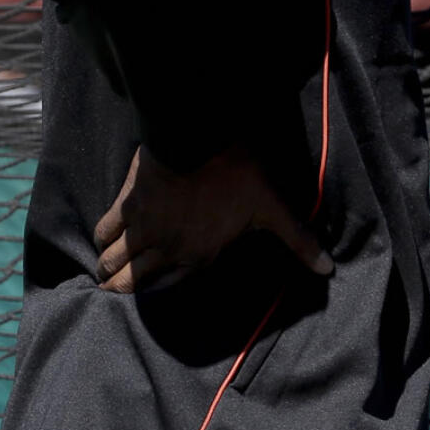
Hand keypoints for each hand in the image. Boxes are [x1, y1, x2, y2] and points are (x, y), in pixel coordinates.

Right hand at [94, 145, 333, 292]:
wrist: (199, 137)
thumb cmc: (239, 174)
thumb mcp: (273, 208)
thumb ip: (298, 241)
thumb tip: (328, 269)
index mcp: (199, 256)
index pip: (168, 288)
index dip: (158, 292)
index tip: (152, 293)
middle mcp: (165, 249)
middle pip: (131, 281)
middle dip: (123, 287)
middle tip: (117, 288)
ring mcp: (141, 228)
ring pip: (112, 261)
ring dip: (109, 268)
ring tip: (107, 271)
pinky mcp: (126, 204)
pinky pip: (104, 230)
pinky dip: (101, 238)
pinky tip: (102, 240)